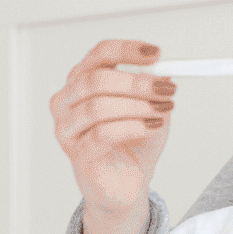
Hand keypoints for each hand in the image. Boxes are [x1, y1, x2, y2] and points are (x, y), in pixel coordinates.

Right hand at [50, 39, 176, 214]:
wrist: (127, 183)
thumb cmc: (134, 143)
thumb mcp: (151, 108)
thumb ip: (154, 88)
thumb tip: (164, 70)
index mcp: (83, 80)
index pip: (99, 54)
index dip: (127, 50)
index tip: (157, 53)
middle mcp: (68, 100)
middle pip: (96, 80)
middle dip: (136, 82)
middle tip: (166, 87)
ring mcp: (67, 127)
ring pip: (99, 107)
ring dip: (137, 106)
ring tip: (163, 110)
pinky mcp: (75, 153)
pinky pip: (103, 134)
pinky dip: (134, 127)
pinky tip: (153, 126)